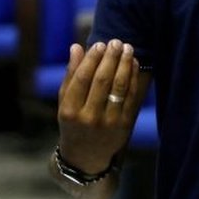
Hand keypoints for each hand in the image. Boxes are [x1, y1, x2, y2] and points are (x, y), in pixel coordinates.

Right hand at [57, 40, 141, 173]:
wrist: (86, 156)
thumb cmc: (73, 122)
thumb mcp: (65, 103)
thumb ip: (70, 75)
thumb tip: (76, 47)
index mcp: (70, 111)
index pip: (82, 79)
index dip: (92, 59)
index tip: (100, 44)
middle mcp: (89, 117)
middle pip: (102, 81)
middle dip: (111, 58)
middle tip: (116, 42)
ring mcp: (108, 122)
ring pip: (119, 87)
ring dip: (125, 64)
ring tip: (127, 48)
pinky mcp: (124, 125)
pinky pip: (130, 96)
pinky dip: (133, 77)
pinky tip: (133, 63)